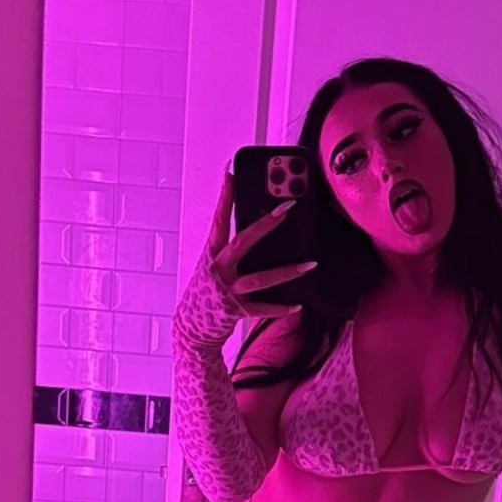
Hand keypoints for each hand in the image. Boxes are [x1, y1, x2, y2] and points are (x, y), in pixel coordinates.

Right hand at [206, 169, 316, 318]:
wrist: (191, 328)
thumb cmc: (207, 293)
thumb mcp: (215, 267)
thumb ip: (233, 252)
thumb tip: (262, 231)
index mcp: (212, 254)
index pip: (219, 220)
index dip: (224, 197)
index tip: (231, 173)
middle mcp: (219, 269)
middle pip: (243, 241)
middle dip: (265, 223)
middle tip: (287, 207)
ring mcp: (228, 290)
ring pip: (260, 278)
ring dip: (287, 271)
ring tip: (310, 264)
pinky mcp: (236, 311)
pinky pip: (262, 308)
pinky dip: (281, 307)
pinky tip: (297, 305)